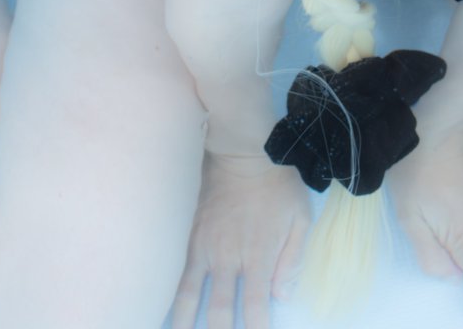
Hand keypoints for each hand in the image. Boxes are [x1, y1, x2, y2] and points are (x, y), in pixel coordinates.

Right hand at [171, 152, 310, 328]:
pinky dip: (170, 294)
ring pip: (189, 297)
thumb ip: (292, 260)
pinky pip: (177, 271)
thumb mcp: (301, 219)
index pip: (256, 309)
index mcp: (259, 257)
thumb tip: (282, 296)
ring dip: (183, 322)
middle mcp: (229, 259)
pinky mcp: (190, 236)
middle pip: (219, 312)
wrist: (244, 151)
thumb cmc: (279, 184)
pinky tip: (161, 307)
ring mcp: (205, 248)